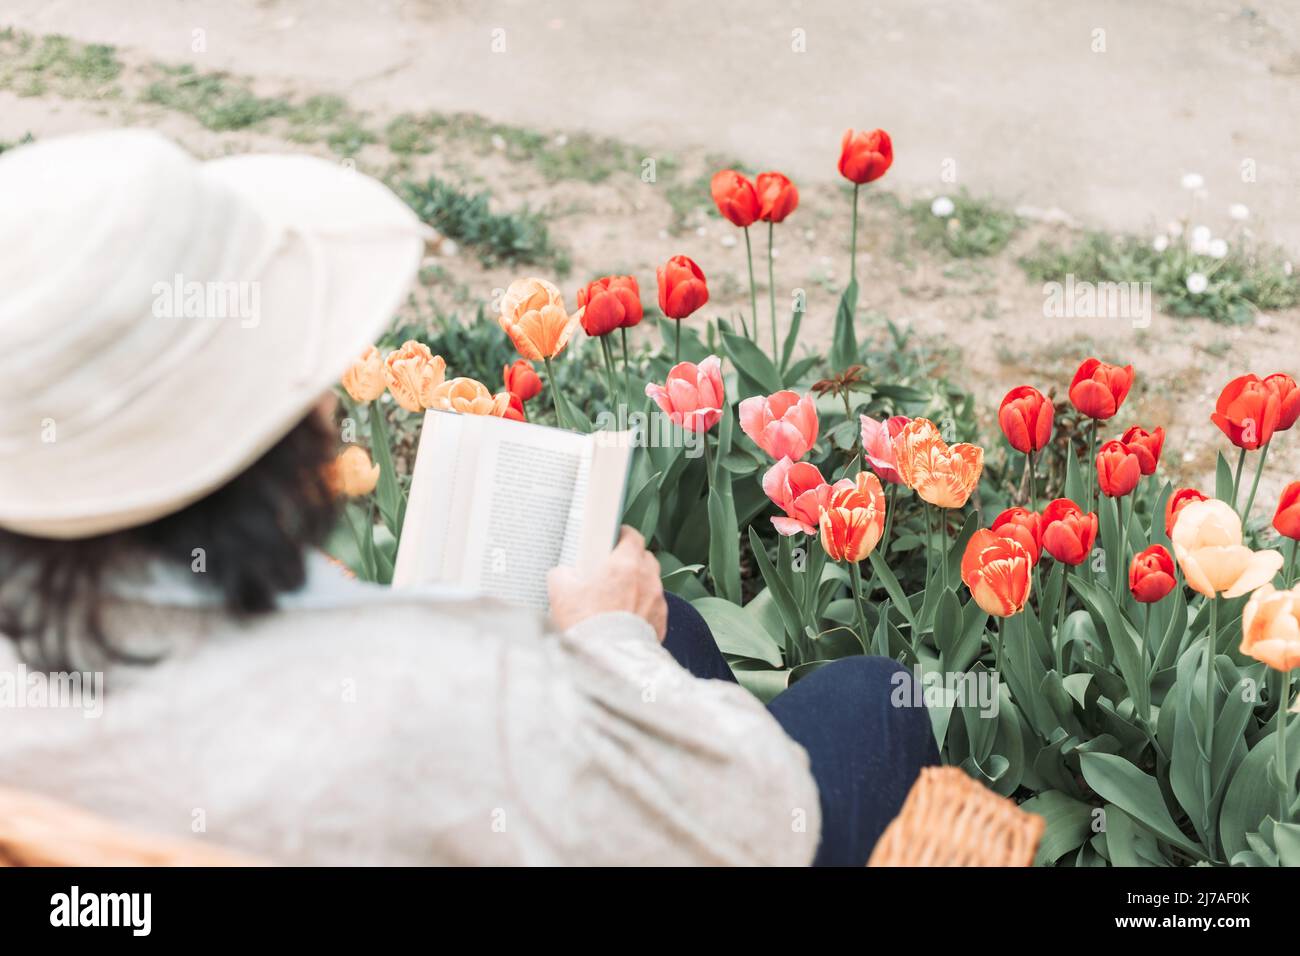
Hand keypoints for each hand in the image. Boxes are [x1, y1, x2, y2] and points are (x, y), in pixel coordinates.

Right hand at [548, 526, 667, 640]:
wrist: (608, 660)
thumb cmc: (587, 625)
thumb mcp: (561, 593)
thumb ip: (562, 574)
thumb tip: (563, 573)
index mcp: (625, 564)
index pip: (632, 536)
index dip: (622, 535)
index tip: (614, 539)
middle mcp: (647, 579)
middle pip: (645, 559)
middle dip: (631, 561)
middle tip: (613, 571)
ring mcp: (657, 601)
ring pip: (651, 584)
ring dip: (638, 587)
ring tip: (618, 599)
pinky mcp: (661, 622)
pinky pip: (654, 608)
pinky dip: (643, 609)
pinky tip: (626, 620)